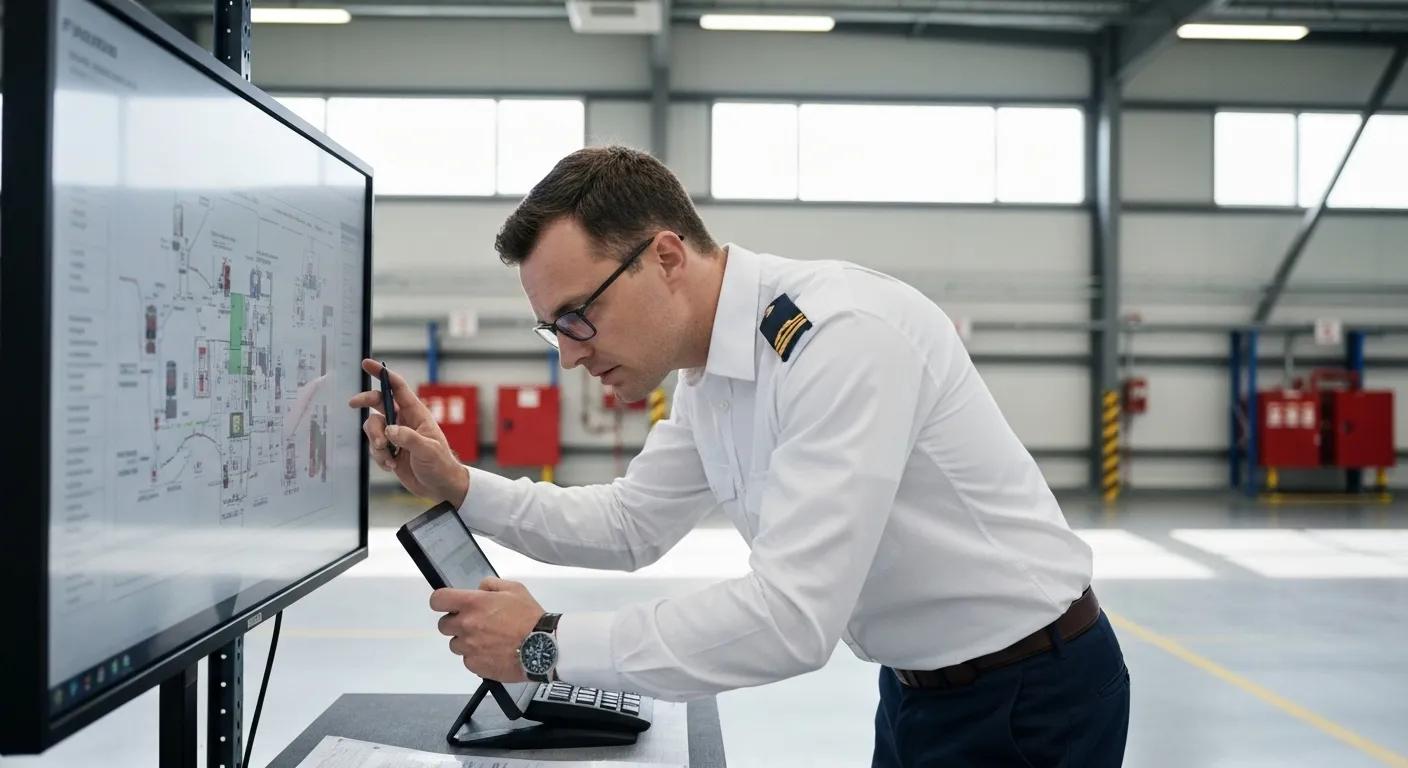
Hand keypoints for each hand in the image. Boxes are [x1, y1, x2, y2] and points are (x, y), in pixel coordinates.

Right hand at [346, 358, 468, 505]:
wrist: (439, 487)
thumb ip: (409, 438)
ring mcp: (395, 435)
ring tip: (389, 457)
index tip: (367, 363)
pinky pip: (374, 448)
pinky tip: (392, 466)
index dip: (382, 374)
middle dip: (365, 401)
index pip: (397, 388)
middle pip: (378, 402)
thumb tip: (389, 430)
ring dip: (375, 442)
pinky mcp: (389, 450)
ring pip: (372, 428)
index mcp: (416, 414)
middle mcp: (403, 421)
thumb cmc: (441, 465)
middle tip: (353, 404)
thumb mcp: (428, 450)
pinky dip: (379, 457)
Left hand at [432, 578, 545, 683]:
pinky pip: (468, 660)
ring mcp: (469, 648)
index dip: (441, 601)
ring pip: (455, 644)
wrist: (542, 647)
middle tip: (475, 623)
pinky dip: (476, 657)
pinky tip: (493, 653)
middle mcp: (466, 625)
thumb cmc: (529, 615)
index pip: (438, 599)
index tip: (449, 604)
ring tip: (487, 641)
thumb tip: (479, 589)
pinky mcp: (475, 666)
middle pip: (443, 625)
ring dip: (466, 641)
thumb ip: (491, 585)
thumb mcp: (514, 589)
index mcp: (472, 604)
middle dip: (456, 623)